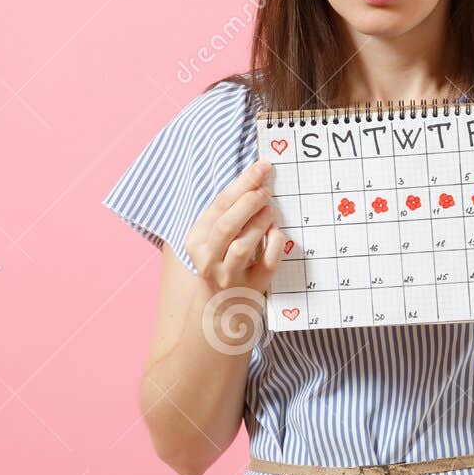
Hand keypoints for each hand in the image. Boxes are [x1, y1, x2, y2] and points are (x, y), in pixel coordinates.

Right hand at [184, 160, 286, 295]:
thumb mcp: (214, 238)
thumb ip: (229, 212)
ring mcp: (229, 276)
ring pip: (243, 247)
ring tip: (270, 210)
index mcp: (196, 241)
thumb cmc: (221, 261)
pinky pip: (267, 263)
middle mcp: (208, 260)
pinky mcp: (252, 287)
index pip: (218, 206)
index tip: (261, 168)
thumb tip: (256, 178)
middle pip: (227, 226)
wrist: (221, 307)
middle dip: (248, 203)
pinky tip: (277, 232)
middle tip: (266, 189)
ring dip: (259, 223)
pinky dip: (275, 243)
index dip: (242, 184)